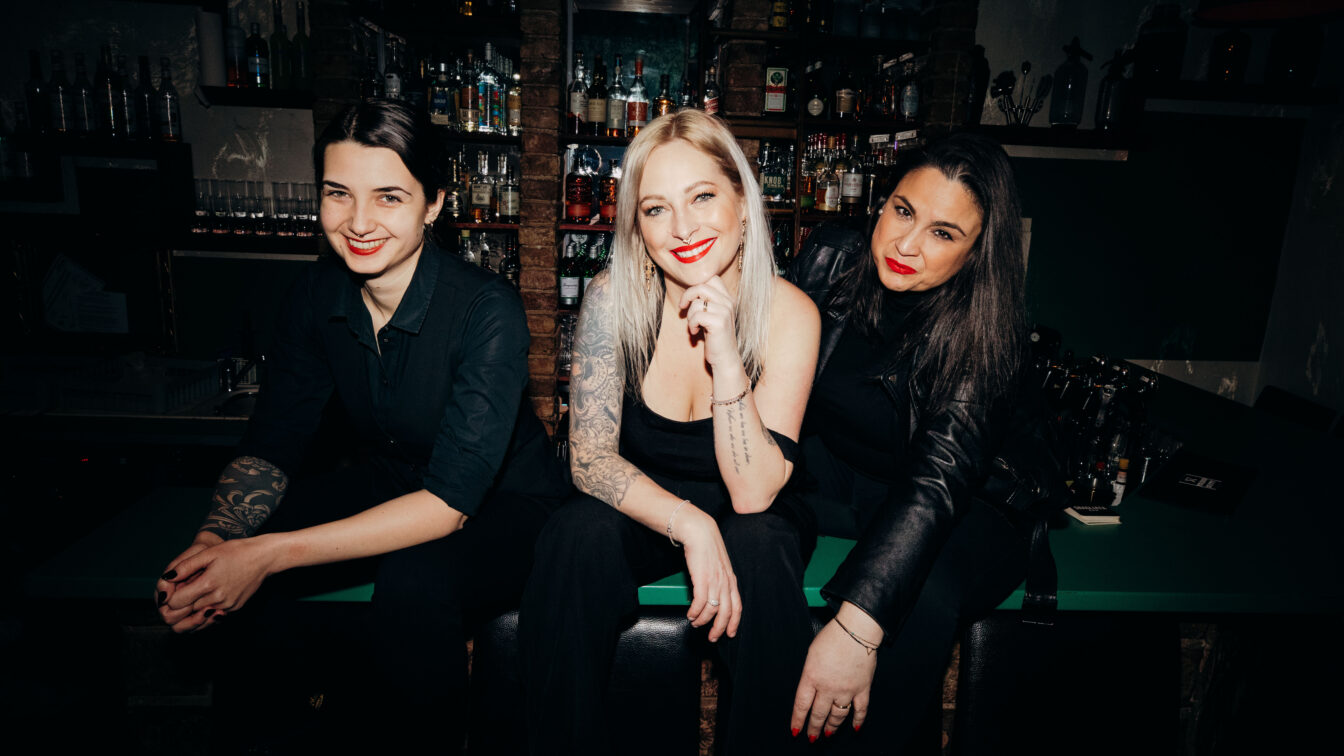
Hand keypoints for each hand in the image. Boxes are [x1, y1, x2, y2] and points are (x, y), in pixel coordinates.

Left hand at [156, 534, 281, 632]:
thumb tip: (167, 578)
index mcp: (208, 584)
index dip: (168, 598)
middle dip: (176, 608)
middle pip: (184, 614)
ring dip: (188, 616)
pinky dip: (203, 616)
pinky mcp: (234, 609)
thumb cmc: (237, 551)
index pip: (176, 602)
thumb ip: (186, 566)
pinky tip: (200, 607)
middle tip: (173, 600)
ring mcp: (227, 607)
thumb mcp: (209, 553)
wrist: (264, 558)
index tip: (169, 591)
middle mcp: (217, 599)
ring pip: (198, 620)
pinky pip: (212, 619)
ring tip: (183, 608)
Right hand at [675, 505, 741, 641]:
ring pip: (712, 610)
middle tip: (712, 638)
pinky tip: (690, 614)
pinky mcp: (702, 580)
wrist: (699, 532)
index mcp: (731, 580)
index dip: (734, 622)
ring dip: (703, 621)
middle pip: (726, 613)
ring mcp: (715, 582)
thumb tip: (713, 595)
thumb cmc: (706, 547)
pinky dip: (695, 612)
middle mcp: (726, 583)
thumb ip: (719, 580)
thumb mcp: (718, 565)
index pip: (737, 606)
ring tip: (695, 623)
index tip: (729, 633)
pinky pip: (700, 603)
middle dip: (719, 628)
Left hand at [678, 276, 739, 369]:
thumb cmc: (714, 336)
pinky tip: (695, 332)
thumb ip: (704, 300)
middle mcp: (728, 302)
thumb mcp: (710, 314)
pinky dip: (691, 325)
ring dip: (689, 316)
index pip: (711, 278)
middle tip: (682, 307)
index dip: (695, 284)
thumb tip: (689, 289)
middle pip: (701, 286)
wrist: (724, 358)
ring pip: (696, 303)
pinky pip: (696, 316)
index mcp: (727, 298)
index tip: (689, 298)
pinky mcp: (719, 322)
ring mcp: (725, 311)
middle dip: (687, 296)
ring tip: (693, 326)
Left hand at [791, 612, 880, 740]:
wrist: (856, 630)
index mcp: (811, 677)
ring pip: (838, 716)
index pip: (802, 705)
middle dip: (814, 727)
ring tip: (828, 732)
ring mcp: (846, 690)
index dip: (798, 720)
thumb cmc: (832, 637)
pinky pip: (860, 710)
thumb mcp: (811, 654)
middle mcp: (828, 687)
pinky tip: (854, 727)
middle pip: (819, 713)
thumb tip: (810, 687)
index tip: (795, 731)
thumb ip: (809, 673)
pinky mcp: (863, 689)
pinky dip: (858, 720)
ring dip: (832, 726)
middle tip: (812, 737)